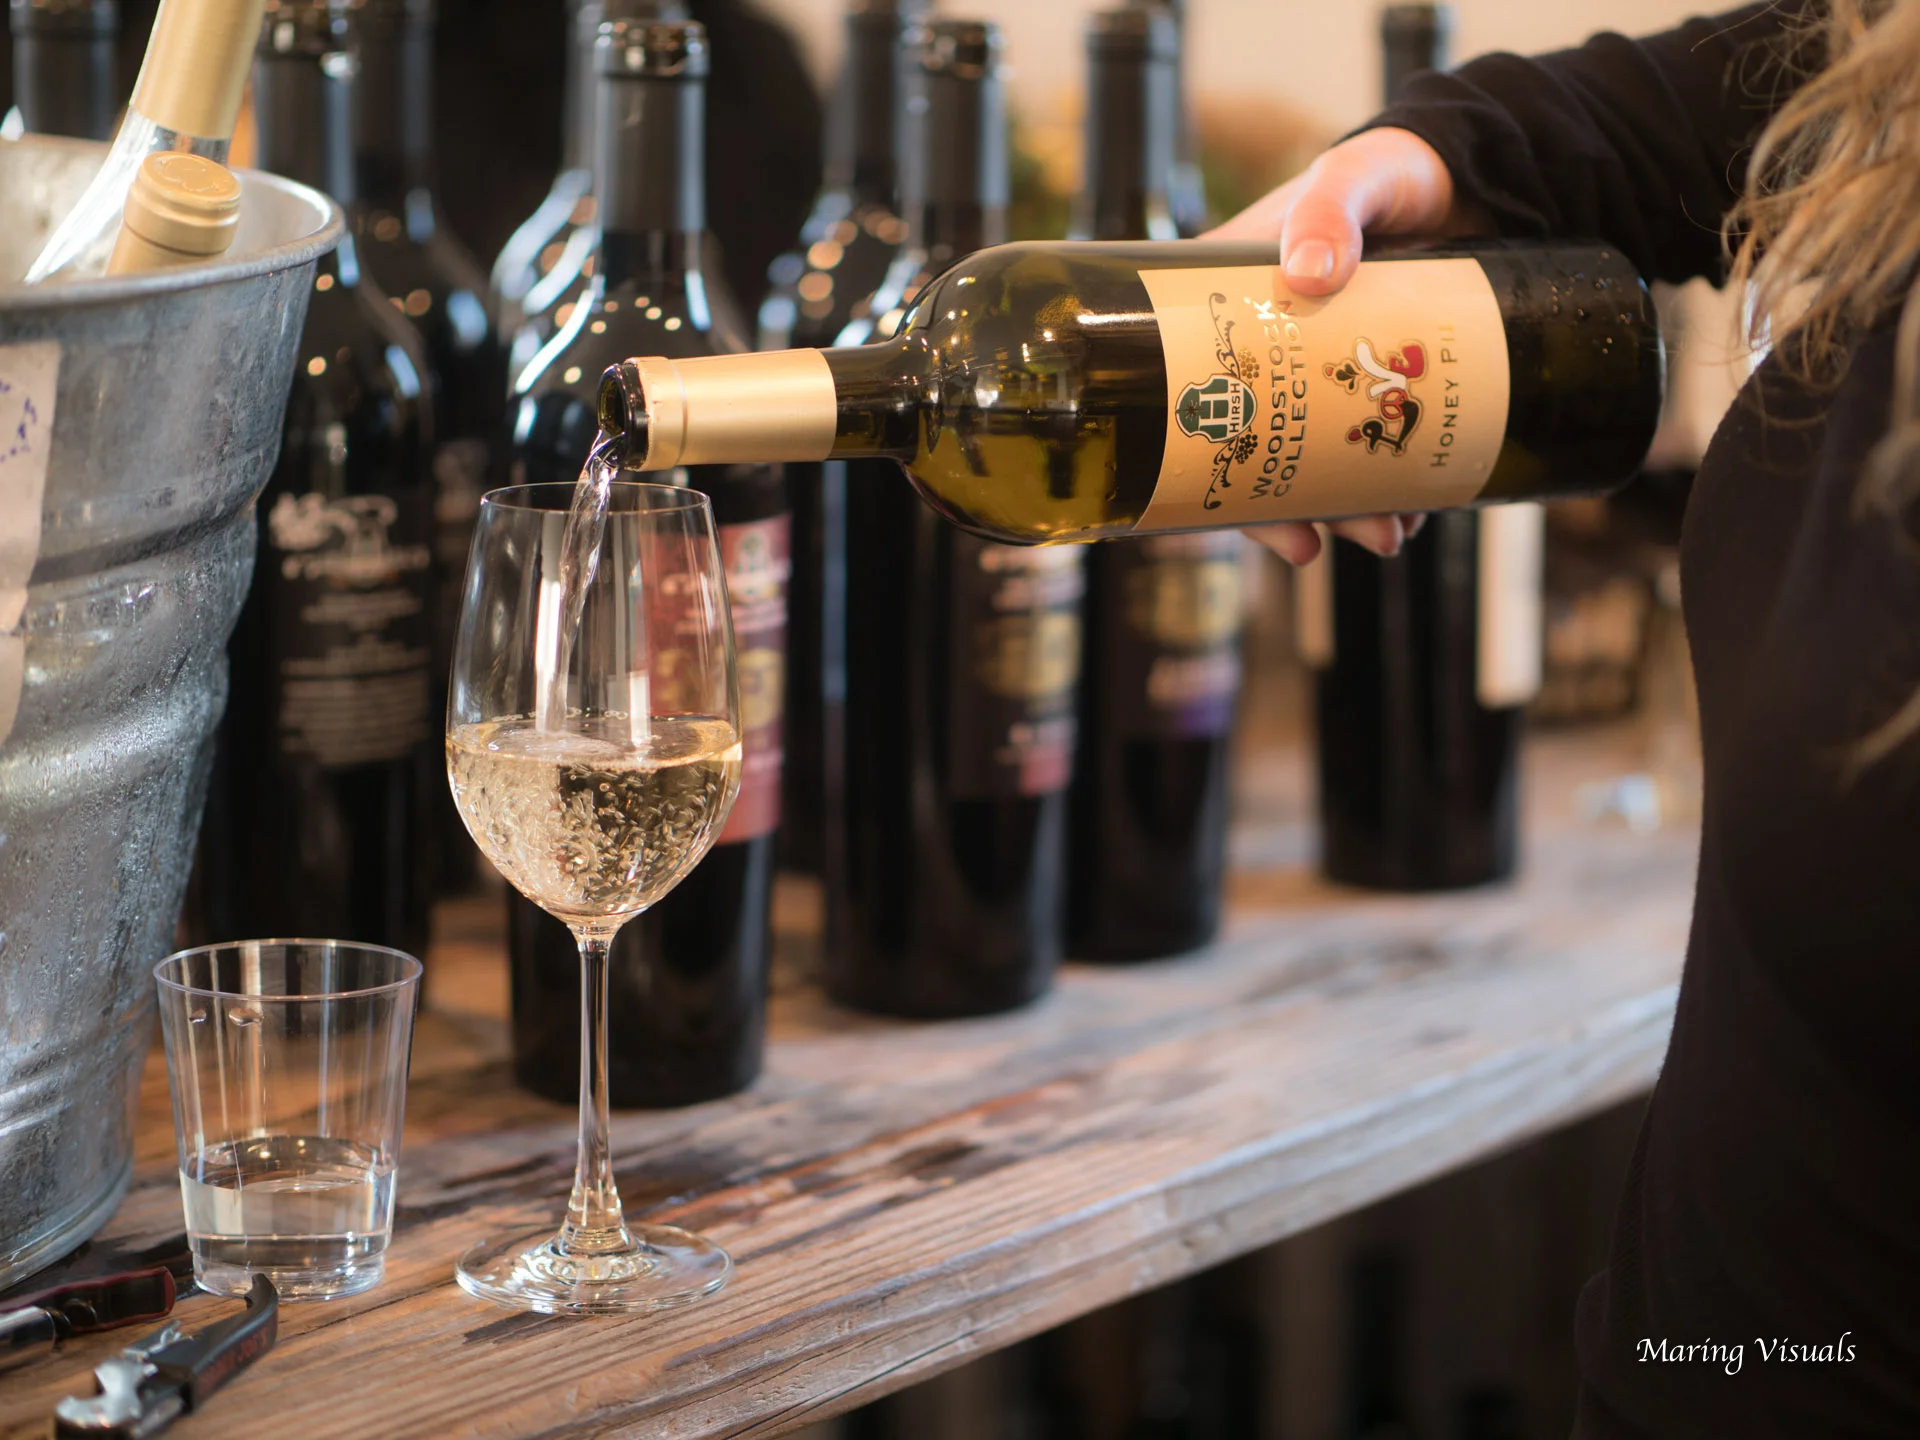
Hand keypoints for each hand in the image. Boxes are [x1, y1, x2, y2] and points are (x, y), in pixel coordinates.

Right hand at [1208, 127, 1466, 564]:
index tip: (1229, 507)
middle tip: (1315, 545)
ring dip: (1344, 510)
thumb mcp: (1353, 175)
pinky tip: (1409, 510)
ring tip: (1386, 538)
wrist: (1474, 177)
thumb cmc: (1392, 170)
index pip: (1191, 389)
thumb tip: (1303, 272)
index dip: (1199, 460)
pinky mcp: (1373, 385)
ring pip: (1316, 459)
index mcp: (1230, 302)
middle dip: (1285, 508)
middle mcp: (1268, 349)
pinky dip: (1385, 487)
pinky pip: (1367, 449)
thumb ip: (1328, 209)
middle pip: (1255, 445)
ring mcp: (1322, 373)